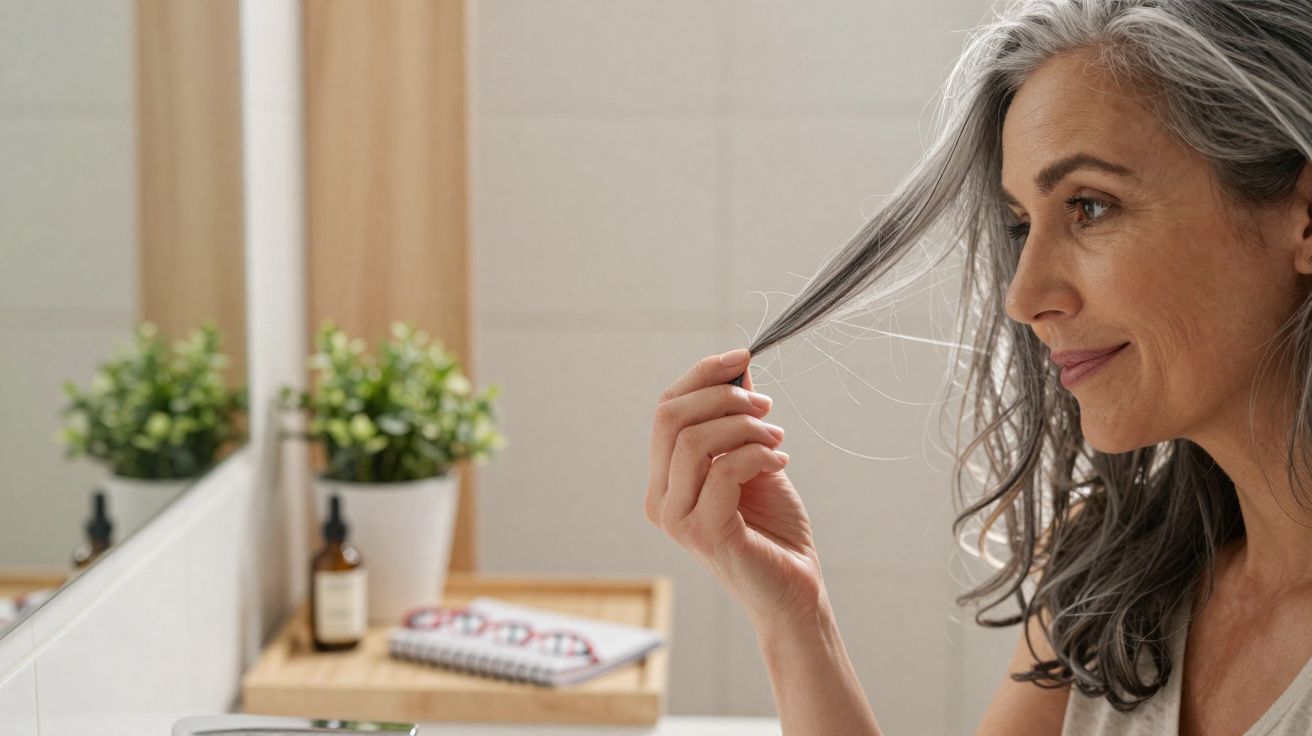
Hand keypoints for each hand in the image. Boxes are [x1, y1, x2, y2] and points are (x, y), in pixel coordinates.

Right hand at [646, 349, 825, 629]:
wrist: (794, 590)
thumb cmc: (773, 529)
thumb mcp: (753, 459)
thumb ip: (738, 420)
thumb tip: (737, 368)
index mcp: (663, 480)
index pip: (665, 410)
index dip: (701, 375)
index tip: (742, 357)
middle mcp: (660, 500)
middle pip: (671, 418)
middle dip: (723, 397)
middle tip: (765, 406)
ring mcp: (677, 519)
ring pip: (693, 440)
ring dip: (744, 427)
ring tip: (777, 439)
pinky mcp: (705, 533)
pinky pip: (723, 470)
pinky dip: (757, 455)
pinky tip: (781, 463)